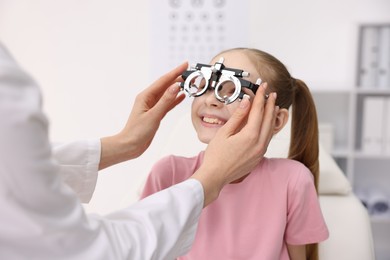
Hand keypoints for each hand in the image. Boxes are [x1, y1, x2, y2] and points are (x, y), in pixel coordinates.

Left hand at [99, 62, 187, 169]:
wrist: (130, 145)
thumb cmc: (137, 132)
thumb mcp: (153, 116)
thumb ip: (165, 101)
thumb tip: (175, 87)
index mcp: (145, 96)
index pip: (163, 81)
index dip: (175, 72)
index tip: (185, 65)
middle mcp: (149, 99)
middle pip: (166, 85)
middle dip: (178, 78)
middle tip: (190, 72)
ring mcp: (152, 106)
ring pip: (167, 94)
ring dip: (177, 87)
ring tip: (188, 82)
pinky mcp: (156, 114)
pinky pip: (167, 103)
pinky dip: (175, 99)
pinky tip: (182, 96)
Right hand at [191, 83, 277, 206]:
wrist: (215, 176)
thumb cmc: (216, 155)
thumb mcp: (224, 132)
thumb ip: (238, 116)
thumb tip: (247, 101)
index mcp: (250, 136)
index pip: (258, 111)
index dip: (261, 97)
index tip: (263, 86)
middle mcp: (259, 144)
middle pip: (268, 119)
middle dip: (270, 104)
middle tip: (271, 93)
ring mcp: (260, 152)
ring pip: (270, 130)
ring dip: (271, 116)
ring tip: (273, 105)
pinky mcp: (258, 158)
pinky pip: (267, 139)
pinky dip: (268, 128)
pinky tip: (266, 124)